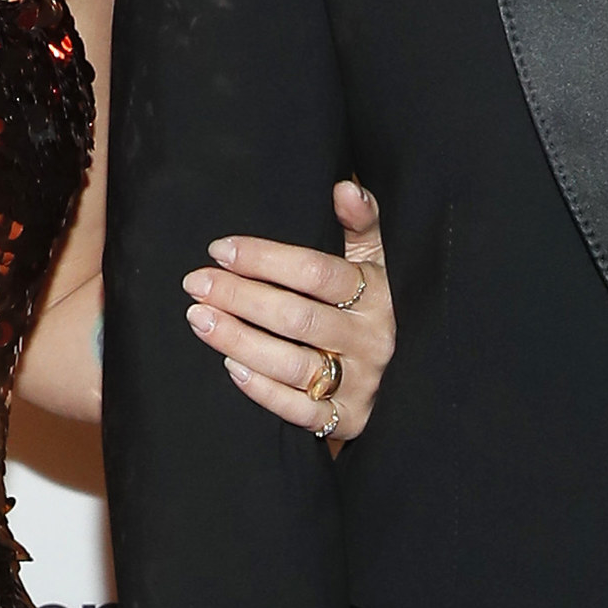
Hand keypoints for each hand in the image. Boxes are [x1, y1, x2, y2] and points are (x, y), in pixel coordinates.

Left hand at [183, 181, 394, 446]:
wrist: (411, 381)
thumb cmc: (378, 308)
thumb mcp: (378, 263)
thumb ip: (361, 224)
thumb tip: (344, 187)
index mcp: (378, 295)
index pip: (315, 273)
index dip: (266, 259)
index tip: (220, 249)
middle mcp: (372, 340)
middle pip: (296, 317)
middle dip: (240, 297)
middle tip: (195, 283)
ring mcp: (361, 383)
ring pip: (291, 363)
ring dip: (238, 340)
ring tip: (199, 318)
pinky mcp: (348, 420)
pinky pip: (297, 410)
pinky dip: (261, 389)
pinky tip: (229, 365)